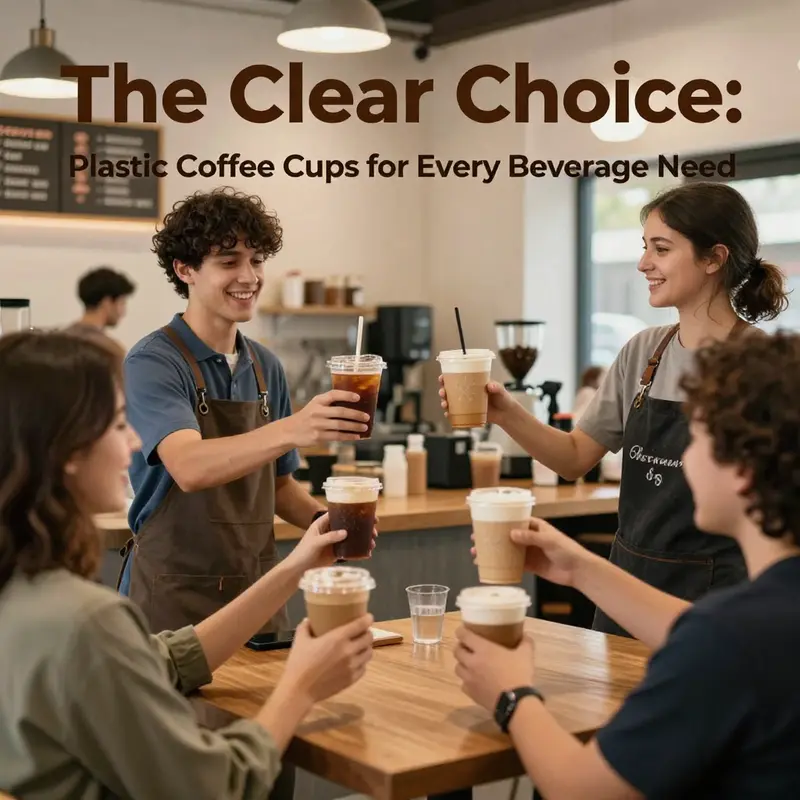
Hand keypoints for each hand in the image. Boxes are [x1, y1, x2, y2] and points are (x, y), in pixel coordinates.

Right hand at [282, 615, 373, 703]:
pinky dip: (362, 662)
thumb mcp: (300, 640)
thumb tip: (309, 620)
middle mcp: (349, 651)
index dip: (367, 619)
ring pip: (369, 653)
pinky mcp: (352, 680)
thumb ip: (305, 627)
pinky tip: (355, 662)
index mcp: (338, 638)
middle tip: (361, 632)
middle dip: (367, 632)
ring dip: (366, 647)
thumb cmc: (299, 663)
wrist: (299, 690)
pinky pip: (364, 668)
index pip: (361, 625)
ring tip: (360, 646)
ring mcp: (352, 667)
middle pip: (369, 638)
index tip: (367, 617)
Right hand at [284, 391, 369, 446]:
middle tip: (366, 417)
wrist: (290, 431)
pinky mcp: (318, 437)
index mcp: (318, 401)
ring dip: (355, 427)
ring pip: (340, 425)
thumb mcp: (315, 405)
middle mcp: (317, 412)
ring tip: (364, 427)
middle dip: (356, 414)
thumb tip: (354, 405)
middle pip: (340, 412)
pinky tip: (356, 436)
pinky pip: (337, 436)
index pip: (334, 395)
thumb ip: (330, 403)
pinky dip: (348, 436)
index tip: (358, 398)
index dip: (347, 395)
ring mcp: (317, 425)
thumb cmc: (308, 416)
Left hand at [287, 513, 378, 571]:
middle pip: (350, 525)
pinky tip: (367, 553)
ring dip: (363, 539)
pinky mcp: (336, 552)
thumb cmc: (303, 552)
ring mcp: (335, 541)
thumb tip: (345, 532)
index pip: (341, 514)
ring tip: (372, 543)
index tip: (368, 514)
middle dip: (363, 527)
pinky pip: (350, 550)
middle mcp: (331, 530)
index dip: (354, 512)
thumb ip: (329, 537)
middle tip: (374, 531)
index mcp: (324, 523)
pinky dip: (358, 551)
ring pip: (352, 537)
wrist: (299, 569)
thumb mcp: (316, 542)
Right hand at [438, 376, 515, 425]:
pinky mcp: (468, 414)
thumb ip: (496, 387)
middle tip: (442, 393)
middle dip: (442, 391)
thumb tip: (490, 385)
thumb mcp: (501, 390)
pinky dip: (450, 414)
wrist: (506, 413)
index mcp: (472, 383)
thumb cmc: (503, 398)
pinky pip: (456, 414)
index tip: (442, 378)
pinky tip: (447, 414)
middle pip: (450, 390)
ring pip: (451, 402)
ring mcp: (466, 404)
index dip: (447, 377)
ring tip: (445, 404)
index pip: (457, 378)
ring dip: (444, 402)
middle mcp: (467, 393)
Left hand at [453, 626, 535, 711]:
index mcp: (483, 649)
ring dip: (462, 664)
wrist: (515, 702)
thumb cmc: (518, 674)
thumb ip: (525, 642)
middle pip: (457, 651)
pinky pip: (463, 685)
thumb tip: (526, 636)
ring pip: (458, 668)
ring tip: (470, 665)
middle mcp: (472, 662)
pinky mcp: (471, 693)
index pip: (463, 635)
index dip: (461, 631)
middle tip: (468, 647)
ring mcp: (469, 678)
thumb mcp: (525, 654)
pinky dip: (467, 682)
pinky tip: (475, 682)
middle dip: (461, 647)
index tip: (463, 630)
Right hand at [468, 518, 589, 586]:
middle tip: (475, 540)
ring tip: (478, 555)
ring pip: (507, 550)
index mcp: (534, 526)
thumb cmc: (567, 550)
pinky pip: (513, 564)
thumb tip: (511, 533)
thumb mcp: (549, 540)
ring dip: (493, 552)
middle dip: (491, 537)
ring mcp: (529, 552)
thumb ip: (531, 537)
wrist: (578, 571)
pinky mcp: (531, 566)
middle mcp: (529, 537)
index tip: (483, 522)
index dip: (498, 521)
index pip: (513, 520)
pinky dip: (502, 565)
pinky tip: (490, 568)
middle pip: (506, 535)